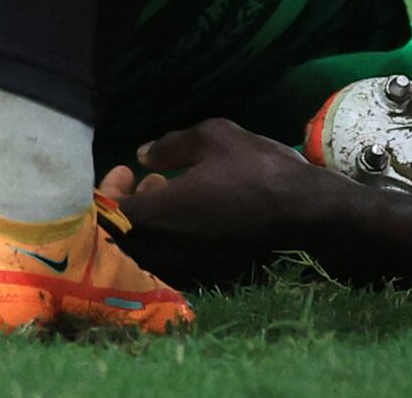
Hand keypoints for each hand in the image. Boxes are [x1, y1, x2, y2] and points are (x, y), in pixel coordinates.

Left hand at [100, 123, 351, 283]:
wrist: (303, 210)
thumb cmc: (256, 169)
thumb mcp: (214, 137)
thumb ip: (170, 145)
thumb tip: (142, 156)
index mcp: (161, 213)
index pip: (111, 212)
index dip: (109, 189)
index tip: (126, 169)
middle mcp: (166, 247)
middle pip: (125, 234)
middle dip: (129, 202)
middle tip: (151, 177)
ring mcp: (185, 264)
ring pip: (146, 248)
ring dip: (149, 219)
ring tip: (171, 190)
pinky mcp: (205, 273)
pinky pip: (169, 258)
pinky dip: (168, 235)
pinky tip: (191, 213)